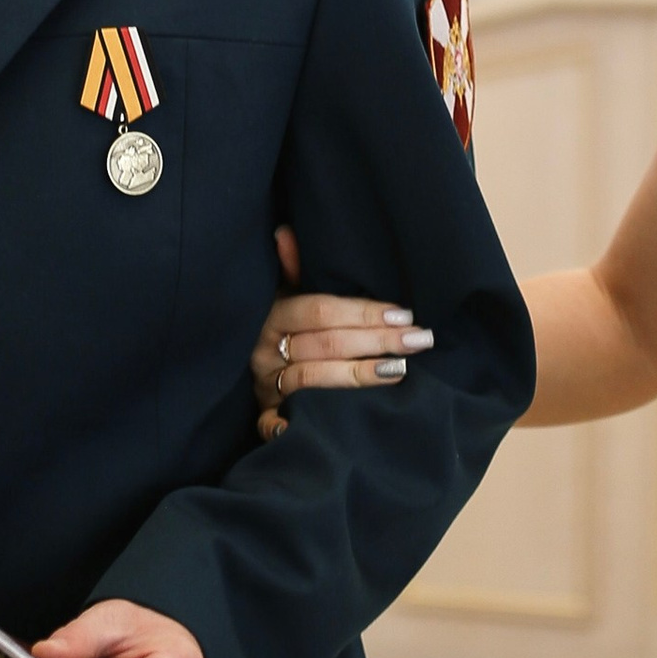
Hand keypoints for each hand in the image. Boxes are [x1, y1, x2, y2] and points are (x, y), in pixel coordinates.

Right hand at [247, 224, 431, 440]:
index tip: (402, 315)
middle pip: (324, 345)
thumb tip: (285, 233)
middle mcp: (264, 352)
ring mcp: (264, 387)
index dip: (362, 313)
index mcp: (271, 317)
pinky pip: (276, 424)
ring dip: (357, 376)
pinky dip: (295, 423)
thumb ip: (294, 270)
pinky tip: (337, 420)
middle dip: (375, 342)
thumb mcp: (285, 296)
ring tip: (399, 370)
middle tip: (417, 340)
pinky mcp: (265, 418)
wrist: (239, 365)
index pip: (319, 312)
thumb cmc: (284, 329)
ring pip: (311, 380)